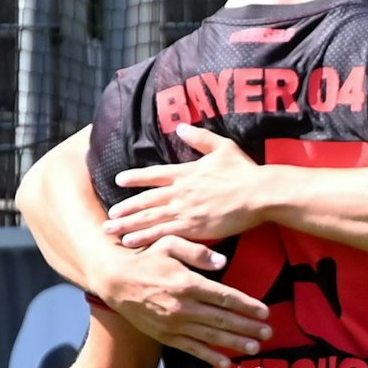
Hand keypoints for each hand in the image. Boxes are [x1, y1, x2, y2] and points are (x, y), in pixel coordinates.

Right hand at [94, 235, 270, 367]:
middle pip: (223, 319)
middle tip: (269, 333)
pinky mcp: (164, 335)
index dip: (248, 306)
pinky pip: (191, 348)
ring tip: (255, 347)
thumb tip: (222, 262)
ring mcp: (173, 323)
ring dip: (235, 343)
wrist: (113, 279)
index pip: (226, 297)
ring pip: (211, 336)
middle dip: (248, 327)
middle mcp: (183, 307)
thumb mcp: (169, 243)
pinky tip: (226, 363)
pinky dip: (210, 356)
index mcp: (188, 284)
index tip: (265, 312)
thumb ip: (197, 252)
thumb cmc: (145, 257)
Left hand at [107, 125, 265, 247]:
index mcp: (185, 172)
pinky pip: (163, 233)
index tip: (118, 180)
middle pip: (145, 200)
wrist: (259, 193)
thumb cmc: (244, 171)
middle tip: (108, 216)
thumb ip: (200, 138)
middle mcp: (180, 191)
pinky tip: (131, 241)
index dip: (135, 177)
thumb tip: (181, 126)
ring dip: (128, 224)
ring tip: (109, 230)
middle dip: (125, 208)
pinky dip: (145, 237)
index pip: (153, 174)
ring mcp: (185, 210)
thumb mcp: (223, 147)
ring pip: (149, 218)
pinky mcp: (193, 227)